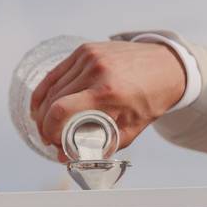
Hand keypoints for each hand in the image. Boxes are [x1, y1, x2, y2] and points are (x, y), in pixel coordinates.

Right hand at [30, 41, 186, 161]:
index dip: (49, 129)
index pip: (62, 110)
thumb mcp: (131, 129)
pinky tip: (41, 105)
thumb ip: (100, 146)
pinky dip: (46, 90)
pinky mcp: (85, 49)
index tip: (52, 142)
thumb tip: (67, 156)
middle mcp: (96, 70)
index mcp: (108, 92)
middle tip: (49, 139)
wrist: (165, 65)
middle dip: (46, 124)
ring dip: (43, 109)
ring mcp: (89, 56)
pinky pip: (56, 72)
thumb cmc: (150, 99)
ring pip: (52, 87)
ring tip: (45, 125)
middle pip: (53, 100)